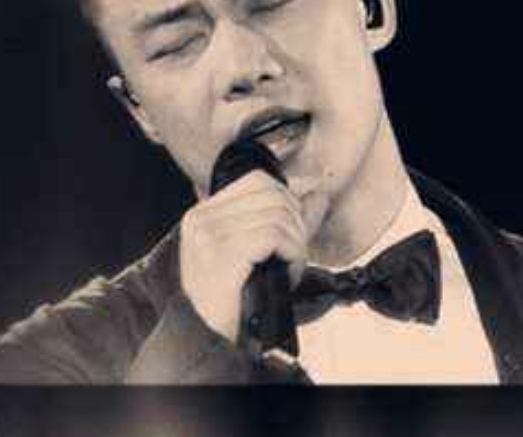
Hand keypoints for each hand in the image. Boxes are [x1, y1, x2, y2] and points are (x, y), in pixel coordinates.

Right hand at [179, 170, 307, 343]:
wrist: (205, 340)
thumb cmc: (232, 300)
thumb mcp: (255, 253)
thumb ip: (285, 220)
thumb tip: (320, 194)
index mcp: (203, 214)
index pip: (258, 181)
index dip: (286, 200)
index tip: (291, 230)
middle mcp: (203, 218)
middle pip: (273, 196)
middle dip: (296, 223)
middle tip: (293, 254)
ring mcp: (210, 234)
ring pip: (279, 216)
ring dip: (296, 244)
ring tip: (288, 269)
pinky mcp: (225, 252)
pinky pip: (276, 236)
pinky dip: (293, 255)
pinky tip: (287, 275)